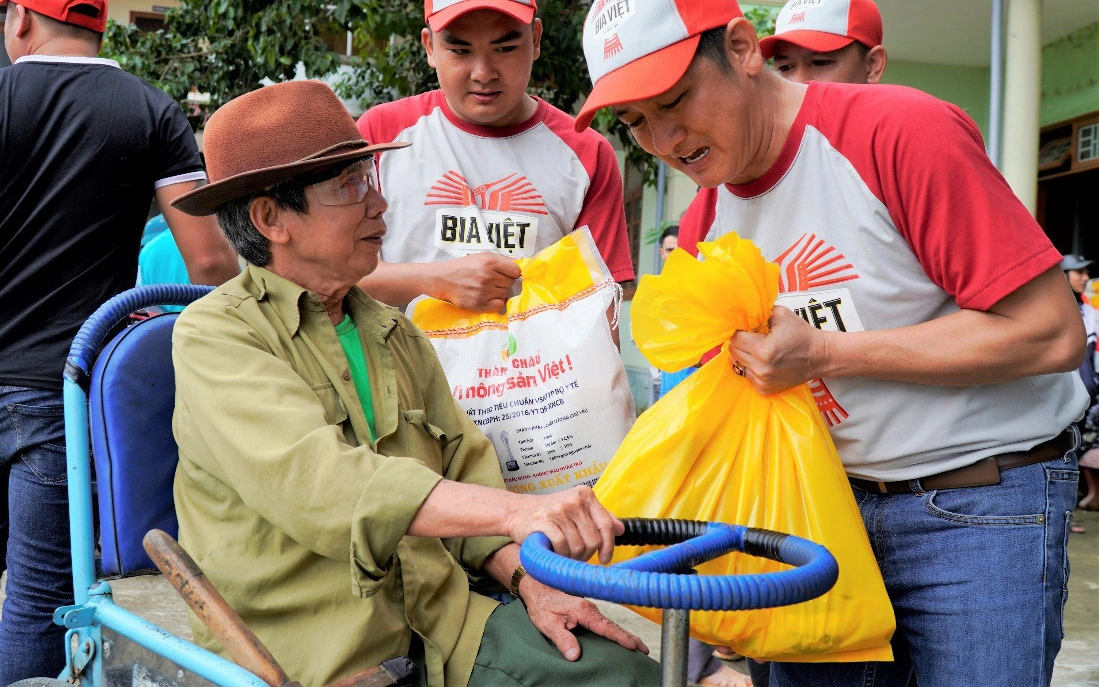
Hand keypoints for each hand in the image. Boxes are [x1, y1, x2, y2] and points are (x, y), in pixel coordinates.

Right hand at [433, 253, 520, 311]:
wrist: (444, 279)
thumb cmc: (464, 266)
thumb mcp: (482, 256)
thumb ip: (501, 260)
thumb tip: (519, 267)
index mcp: (490, 262)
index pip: (515, 271)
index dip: (512, 273)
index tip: (506, 274)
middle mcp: (488, 277)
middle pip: (511, 283)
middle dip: (504, 282)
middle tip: (493, 281)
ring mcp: (484, 291)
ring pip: (505, 294)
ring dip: (499, 292)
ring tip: (488, 288)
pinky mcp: (479, 304)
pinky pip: (500, 305)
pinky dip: (497, 302)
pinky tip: (489, 298)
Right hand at [505, 486, 622, 563]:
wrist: (516, 511)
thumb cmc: (549, 514)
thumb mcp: (576, 510)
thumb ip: (598, 518)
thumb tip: (621, 529)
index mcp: (585, 495)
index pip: (606, 524)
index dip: (609, 546)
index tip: (605, 559)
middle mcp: (573, 500)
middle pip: (592, 539)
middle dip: (586, 554)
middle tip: (576, 556)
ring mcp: (558, 510)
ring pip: (577, 546)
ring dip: (571, 556)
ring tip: (563, 553)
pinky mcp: (543, 521)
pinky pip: (561, 545)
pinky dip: (559, 554)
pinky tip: (554, 551)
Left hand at [519, 575, 648, 660]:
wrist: (535, 584)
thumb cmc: (541, 603)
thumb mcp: (547, 623)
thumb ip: (563, 639)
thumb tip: (575, 656)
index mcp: (584, 611)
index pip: (607, 628)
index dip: (622, 638)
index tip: (636, 646)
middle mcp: (589, 608)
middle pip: (613, 626)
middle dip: (629, 638)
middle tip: (644, 650)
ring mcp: (588, 607)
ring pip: (608, 623)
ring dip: (622, 634)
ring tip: (636, 646)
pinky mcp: (584, 609)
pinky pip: (602, 621)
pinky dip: (613, 629)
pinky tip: (616, 636)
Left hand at [729, 306, 831, 394]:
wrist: (820, 357)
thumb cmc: (801, 334)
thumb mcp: (781, 314)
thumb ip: (758, 313)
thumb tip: (741, 315)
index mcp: (763, 349)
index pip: (735, 338)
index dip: (739, 331)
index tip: (748, 328)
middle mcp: (760, 368)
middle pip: (734, 352)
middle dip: (741, 342)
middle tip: (753, 338)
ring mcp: (762, 381)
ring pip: (738, 364)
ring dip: (745, 355)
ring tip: (760, 350)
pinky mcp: (764, 389)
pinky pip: (747, 375)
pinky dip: (751, 368)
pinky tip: (764, 362)